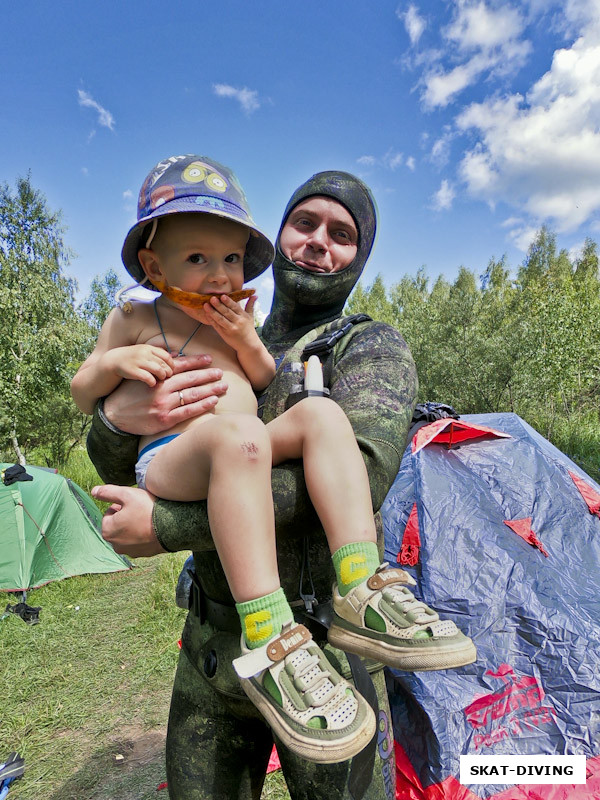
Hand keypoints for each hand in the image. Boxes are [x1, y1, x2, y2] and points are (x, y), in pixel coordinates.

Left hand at [92, 484, 165, 556]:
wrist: (173, 527)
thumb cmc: (148, 510)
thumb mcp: (126, 494)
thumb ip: (108, 492)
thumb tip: (94, 491)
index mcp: (107, 531)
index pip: (110, 512)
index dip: (121, 505)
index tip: (133, 504)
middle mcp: (115, 545)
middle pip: (118, 524)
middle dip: (127, 517)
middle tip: (141, 510)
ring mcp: (130, 551)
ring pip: (128, 533)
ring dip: (135, 526)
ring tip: (148, 519)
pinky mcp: (143, 554)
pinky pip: (140, 541)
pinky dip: (144, 535)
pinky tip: (153, 527)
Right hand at [103, 353, 227, 434]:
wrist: (113, 416)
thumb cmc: (128, 394)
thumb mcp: (140, 376)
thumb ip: (158, 366)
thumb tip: (175, 355)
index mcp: (156, 377)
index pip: (180, 366)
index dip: (196, 362)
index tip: (209, 358)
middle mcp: (162, 389)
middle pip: (190, 379)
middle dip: (208, 375)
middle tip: (221, 372)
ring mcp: (164, 405)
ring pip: (192, 395)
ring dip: (210, 390)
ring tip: (223, 386)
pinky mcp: (166, 420)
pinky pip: (188, 412)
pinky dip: (202, 406)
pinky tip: (213, 401)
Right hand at [104, 345, 174, 386]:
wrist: (111, 362)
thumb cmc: (131, 359)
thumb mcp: (144, 352)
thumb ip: (158, 354)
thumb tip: (177, 355)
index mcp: (148, 348)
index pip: (166, 356)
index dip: (172, 364)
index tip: (172, 371)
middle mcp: (144, 353)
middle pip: (163, 363)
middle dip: (168, 372)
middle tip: (168, 377)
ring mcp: (138, 361)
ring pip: (158, 370)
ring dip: (162, 376)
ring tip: (161, 380)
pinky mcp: (132, 371)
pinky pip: (148, 377)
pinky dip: (152, 382)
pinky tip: (152, 384)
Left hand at [201, 294, 258, 351]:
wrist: (248, 345)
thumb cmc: (249, 329)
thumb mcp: (251, 317)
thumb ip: (250, 305)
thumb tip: (254, 295)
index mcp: (243, 316)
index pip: (235, 307)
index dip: (229, 302)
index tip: (223, 296)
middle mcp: (237, 322)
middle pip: (227, 313)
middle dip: (219, 305)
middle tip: (212, 298)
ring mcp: (230, 329)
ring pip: (221, 319)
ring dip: (213, 312)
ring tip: (206, 305)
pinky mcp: (224, 334)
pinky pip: (217, 326)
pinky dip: (211, 320)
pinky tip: (207, 314)